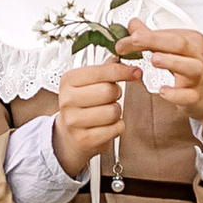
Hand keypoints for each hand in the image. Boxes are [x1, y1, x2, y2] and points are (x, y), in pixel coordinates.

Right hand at [50, 60, 127, 176]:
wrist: (69, 135)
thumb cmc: (81, 106)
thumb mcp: (86, 83)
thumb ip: (106, 70)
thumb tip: (129, 64)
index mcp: (68, 80)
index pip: (101, 71)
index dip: (122, 71)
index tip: (135, 72)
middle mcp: (68, 100)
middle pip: (108, 91)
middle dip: (116, 94)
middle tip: (110, 97)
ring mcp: (74, 120)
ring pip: (113, 111)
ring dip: (116, 112)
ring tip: (105, 112)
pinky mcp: (84, 139)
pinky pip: (115, 128)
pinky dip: (116, 127)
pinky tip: (105, 126)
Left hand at [119, 26, 202, 137]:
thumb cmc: (201, 72)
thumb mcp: (179, 51)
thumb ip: (154, 38)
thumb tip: (133, 25)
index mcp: (192, 41)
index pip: (166, 33)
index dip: (143, 34)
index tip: (122, 40)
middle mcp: (197, 56)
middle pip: (179, 44)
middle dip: (154, 40)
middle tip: (132, 42)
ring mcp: (200, 77)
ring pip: (190, 67)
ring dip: (171, 62)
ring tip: (154, 60)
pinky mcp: (198, 97)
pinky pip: (189, 95)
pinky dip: (176, 94)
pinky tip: (163, 91)